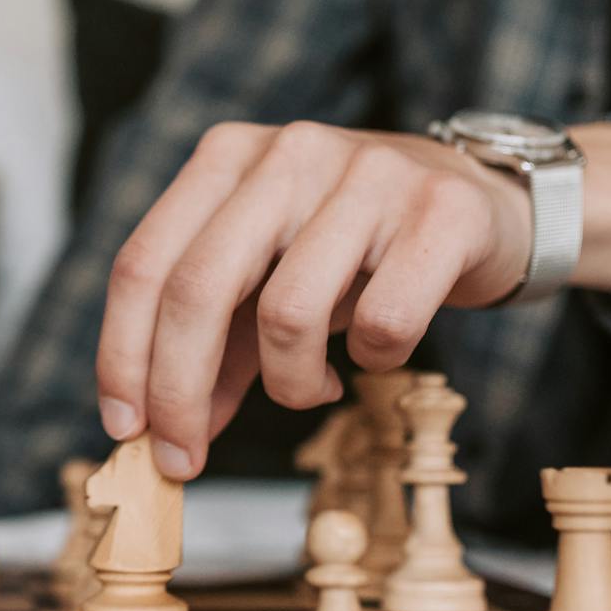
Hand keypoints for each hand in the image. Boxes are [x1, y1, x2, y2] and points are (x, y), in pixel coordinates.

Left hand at [97, 121, 530, 479]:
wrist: (488, 206)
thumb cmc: (359, 251)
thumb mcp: (271, 285)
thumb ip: (218, 350)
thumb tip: (163, 434)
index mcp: (227, 157)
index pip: (144, 263)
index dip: (122, 355)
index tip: (125, 429)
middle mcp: (289, 152)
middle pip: (197, 289)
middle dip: (177, 392)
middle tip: (182, 459)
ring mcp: (367, 174)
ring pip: (288, 312)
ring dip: (289, 383)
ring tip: (309, 389)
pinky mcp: (441, 211)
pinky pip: (382, 322)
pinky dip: (371, 361)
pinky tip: (377, 353)